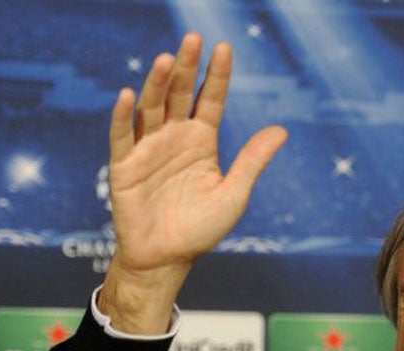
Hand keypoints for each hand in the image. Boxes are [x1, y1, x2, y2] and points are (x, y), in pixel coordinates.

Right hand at [101, 32, 286, 332]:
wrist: (167, 259)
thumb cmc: (201, 229)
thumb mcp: (234, 194)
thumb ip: (252, 160)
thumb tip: (281, 130)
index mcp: (201, 141)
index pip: (208, 99)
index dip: (216, 75)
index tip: (224, 47)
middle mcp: (174, 137)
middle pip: (178, 94)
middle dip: (186, 67)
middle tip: (193, 39)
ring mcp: (148, 148)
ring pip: (150, 107)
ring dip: (155, 83)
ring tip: (165, 59)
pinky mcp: (124, 165)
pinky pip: (121, 136)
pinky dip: (122, 116)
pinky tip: (127, 95)